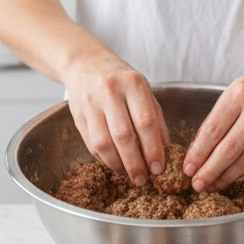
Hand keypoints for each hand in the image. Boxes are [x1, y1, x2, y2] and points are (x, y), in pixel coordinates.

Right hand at [64, 52, 168, 185]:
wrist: (86, 64)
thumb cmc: (121, 79)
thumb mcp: (144, 89)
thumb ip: (156, 117)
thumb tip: (166, 148)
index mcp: (133, 83)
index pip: (146, 122)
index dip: (153, 149)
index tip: (158, 168)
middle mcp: (110, 92)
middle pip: (124, 136)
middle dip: (135, 163)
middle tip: (144, 179)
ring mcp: (91, 104)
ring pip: (104, 144)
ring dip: (119, 165)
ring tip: (130, 175)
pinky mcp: (77, 116)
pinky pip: (92, 144)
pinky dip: (105, 160)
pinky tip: (116, 164)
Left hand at [183, 55, 243, 192]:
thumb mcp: (237, 91)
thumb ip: (219, 118)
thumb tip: (198, 153)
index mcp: (240, 93)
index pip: (213, 130)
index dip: (198, 153)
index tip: (187, 168)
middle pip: (229, 149)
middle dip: (209, 171)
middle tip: (196, 184)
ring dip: (226, 176)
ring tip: (212, 185)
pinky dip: (243, 170)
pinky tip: (231, 175)